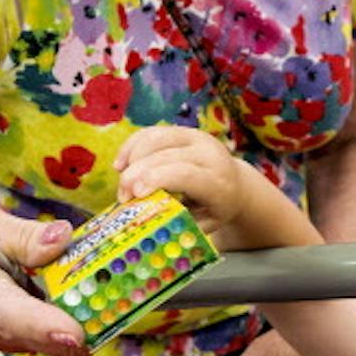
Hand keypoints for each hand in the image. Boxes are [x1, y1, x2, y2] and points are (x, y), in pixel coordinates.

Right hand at [115, 125, 251, 239]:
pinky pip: (150, 133)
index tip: (136, 194)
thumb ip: (178, 223)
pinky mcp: (181, 130)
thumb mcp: (203, 224)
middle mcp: (209, 153)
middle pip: (164, 157)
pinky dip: (131, 147)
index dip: (157, 179)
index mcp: (218, 181)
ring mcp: (195, 137)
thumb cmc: (214, 210)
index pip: (186, 174)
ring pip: (155, 139)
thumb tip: (145, 225)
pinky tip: (120, 165)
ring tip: (123, 183)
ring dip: (131, 159)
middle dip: (137, 175)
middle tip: (122, 198)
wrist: (234, 183)